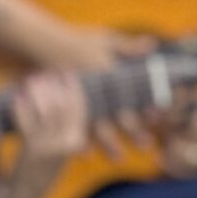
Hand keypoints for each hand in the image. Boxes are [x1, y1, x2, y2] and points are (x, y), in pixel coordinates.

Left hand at [0, 71, 90, 197]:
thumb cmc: (40, 171)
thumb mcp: (59, 151)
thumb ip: (64, 129)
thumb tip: (60, 98)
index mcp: (76, 142)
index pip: (80, 108)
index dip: (73, 88)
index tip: (66, 72)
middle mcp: (65, 144)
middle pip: (63, 106)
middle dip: (54, 86)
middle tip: (46, 71)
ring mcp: (47, 147)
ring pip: (45, 111)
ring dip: (37, 93)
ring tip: (30, 80)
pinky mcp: (28, 150)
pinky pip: (25, 123)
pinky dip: (20, 108)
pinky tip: (15, 97)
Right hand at [28, 27, 161, 156]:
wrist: (39, 45)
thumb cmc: (73, 41)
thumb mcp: (103, 39)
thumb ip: (127, 46)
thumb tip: (151, 45)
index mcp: (109, 73)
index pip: (132, 94)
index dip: (144, 106)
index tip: (157, 118)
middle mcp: (96, 90)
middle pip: (117, 116)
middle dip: (132, 132)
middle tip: (146, 146)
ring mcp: (78, 100)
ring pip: (97, 127)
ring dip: (109, 144)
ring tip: (119, 158)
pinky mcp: (62, 106)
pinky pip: (72, 127)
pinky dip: (80, 141)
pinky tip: (87, 154)